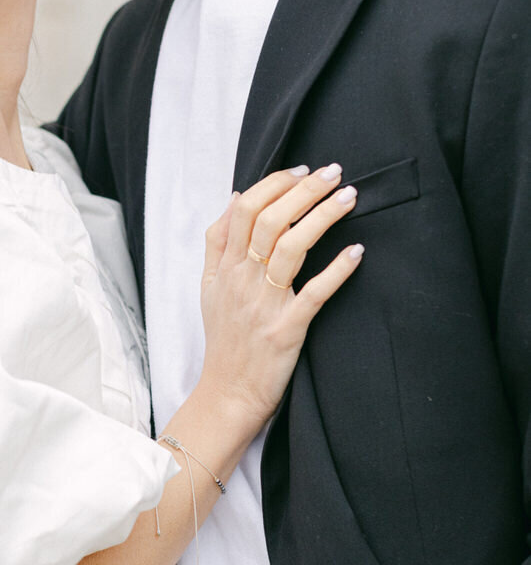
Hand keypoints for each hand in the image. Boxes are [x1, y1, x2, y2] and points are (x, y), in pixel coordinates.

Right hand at [198, 164, 362, 430]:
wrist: (228, 394)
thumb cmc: (224, 340)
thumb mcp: (208, 288)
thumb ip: (217, 243)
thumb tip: (234, 197)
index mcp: (224, 268)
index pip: (244, 210)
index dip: (274, 184)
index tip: (301, 170)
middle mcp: (241, 281)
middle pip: (270, 220)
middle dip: (304, 190)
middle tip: (333, 172)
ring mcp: (264, 305)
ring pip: (291, 247)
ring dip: (323, 217)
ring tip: (348, 197)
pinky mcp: (286, 329)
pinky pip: (314, 293)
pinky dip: (337, 270)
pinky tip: (357, 251)